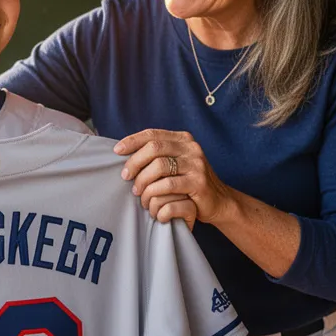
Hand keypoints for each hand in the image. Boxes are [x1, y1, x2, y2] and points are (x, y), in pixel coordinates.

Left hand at [114, 129, 235, 228]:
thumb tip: (125, 150)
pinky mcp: (199, 183)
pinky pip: (169, 185)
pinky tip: (149, 202)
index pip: (153, 134)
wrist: (218, 201)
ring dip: (143, 181)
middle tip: (126, 177)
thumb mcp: (176, 162)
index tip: (117, 150)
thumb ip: (158, 154)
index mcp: (183, 139)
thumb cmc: (189, 182)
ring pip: (159, 167)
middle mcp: (191, 148)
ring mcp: (196, 165)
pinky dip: (154, 194)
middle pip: (154, 148)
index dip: (132, 141)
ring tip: (137, 192)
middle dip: (135, 162)